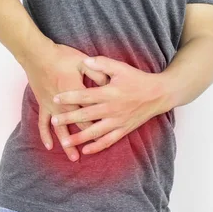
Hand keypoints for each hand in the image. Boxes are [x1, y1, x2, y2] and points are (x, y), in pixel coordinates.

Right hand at [19, 40, 109, 160]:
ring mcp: (52, 107)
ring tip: (74, 158)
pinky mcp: (43, 105)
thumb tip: (109, 84)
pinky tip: (49, 146)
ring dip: (67, 144)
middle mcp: (65, 105)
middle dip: (87, 139)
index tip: (109, 134)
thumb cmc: (62, 57)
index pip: (91, 114)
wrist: (38, 55)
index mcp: (78, 94)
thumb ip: (98, 74)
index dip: (100, 125)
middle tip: (96, 151)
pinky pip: (43, 123)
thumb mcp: (83, 62)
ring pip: (61, 130)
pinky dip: (45, 135)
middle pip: (78, 126)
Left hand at [50, 56, 171, 154]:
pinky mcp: (124, 129)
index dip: (69, 97)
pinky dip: (97, 146)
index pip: (85, 95)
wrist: (158, 94)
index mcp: (110, 93)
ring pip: (95, 132)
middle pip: (86, 115)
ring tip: (65, 141)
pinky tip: (86, 150)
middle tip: (54, 120)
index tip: (55, 98)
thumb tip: (85, 60)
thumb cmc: (138, 79)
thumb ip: (103, 64)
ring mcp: (118, 121)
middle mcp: (112, 109)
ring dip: (79, 137)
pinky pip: (109, 141)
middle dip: (69, 118)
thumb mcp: (121, 68)